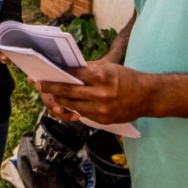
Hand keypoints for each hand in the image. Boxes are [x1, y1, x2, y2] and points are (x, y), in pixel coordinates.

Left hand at [37, 61, 151, 123]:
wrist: (147, 96)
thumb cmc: (127, 78)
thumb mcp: (108, 67)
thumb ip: (88, 69)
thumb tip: (67, 69)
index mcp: (102, 76)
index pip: (73, 73)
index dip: (58, 73)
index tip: (46, 73)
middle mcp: (101, 93)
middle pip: (68, 91)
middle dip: (52, 88)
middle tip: (40, 85)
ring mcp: (101, 109)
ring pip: (72, 105)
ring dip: (59, 100)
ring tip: (51, 94)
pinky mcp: (103, 120)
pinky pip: (82, 114)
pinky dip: (73, 108)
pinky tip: (66, 104)